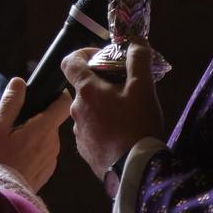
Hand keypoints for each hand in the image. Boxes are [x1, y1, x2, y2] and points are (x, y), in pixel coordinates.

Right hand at [0, 78, 70, 190]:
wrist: (1, 197)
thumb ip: (10, 102)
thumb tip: (19, 82)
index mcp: (43, 128)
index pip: (63, 103)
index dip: (58, 94)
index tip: (48, 92)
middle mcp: (53, 142)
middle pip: (50, 120)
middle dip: (34, 117)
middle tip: (12, 123)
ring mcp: (51, 158)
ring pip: (45, 137)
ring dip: (31, 134)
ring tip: (8, 142)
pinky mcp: (46, 171)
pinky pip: (42, 153)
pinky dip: (31, 150)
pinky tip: (13, 157)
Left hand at [61, 43, 164, 179]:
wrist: (136, 172)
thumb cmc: (138, 126)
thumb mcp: (143, 88)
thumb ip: (138, 59)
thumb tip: (135, 40)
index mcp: (87, 90)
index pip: (69, 61)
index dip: (84, 54)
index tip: (103, 58)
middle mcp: (76, 110)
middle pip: (83, 87)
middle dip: (102, 83)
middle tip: (125, 88)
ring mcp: (79, 132)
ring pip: (88, 110)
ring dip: (102, 106)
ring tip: (126, 114)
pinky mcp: (85, 151)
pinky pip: (91, 131)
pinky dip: (103, 127)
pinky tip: (121, 134)